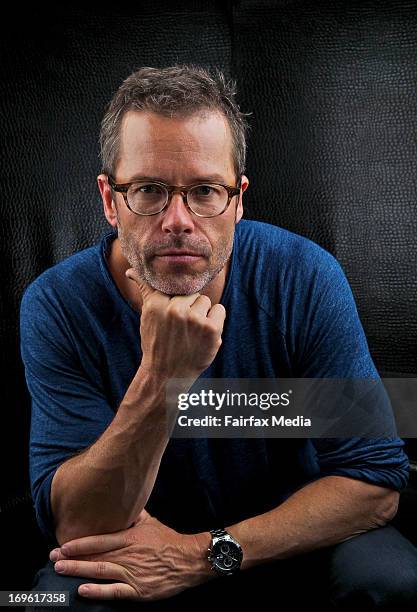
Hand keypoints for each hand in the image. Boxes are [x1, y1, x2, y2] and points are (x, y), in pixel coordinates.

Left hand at [49, 509, 212, 601]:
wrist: (188, 559)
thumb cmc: (168, 540)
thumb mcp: (151, 522)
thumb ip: (134, 514)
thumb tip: (124, 501)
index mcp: (130, 537)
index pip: (100, 540)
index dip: (79, 543)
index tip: (62, 544)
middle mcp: (129, 554)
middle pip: (96, 556)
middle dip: (72, 557)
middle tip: (53, 558)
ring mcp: (133, 573)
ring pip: (101, 571)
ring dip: (79, 570)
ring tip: (61, 570)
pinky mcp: (138, 590)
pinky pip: (115, 591)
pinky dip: (98, 591)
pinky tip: (83, 590)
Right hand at [126, 270, 225, 379]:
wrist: (166, 376)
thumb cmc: (156, 343)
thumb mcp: (147, 316)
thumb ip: (145, 290)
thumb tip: (131, 270)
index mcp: (157, 304)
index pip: (174, 285)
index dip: (176, 299)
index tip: (174, 315)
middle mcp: (175, 310)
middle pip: (192, 293)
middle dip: (189, 307)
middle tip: (181, 328)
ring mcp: (195, 320)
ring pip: (205, 301)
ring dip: (202, 313)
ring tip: (192, 331)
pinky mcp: (212, 330)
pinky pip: (220, 310)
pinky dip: (215, 320)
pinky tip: (204, 334)